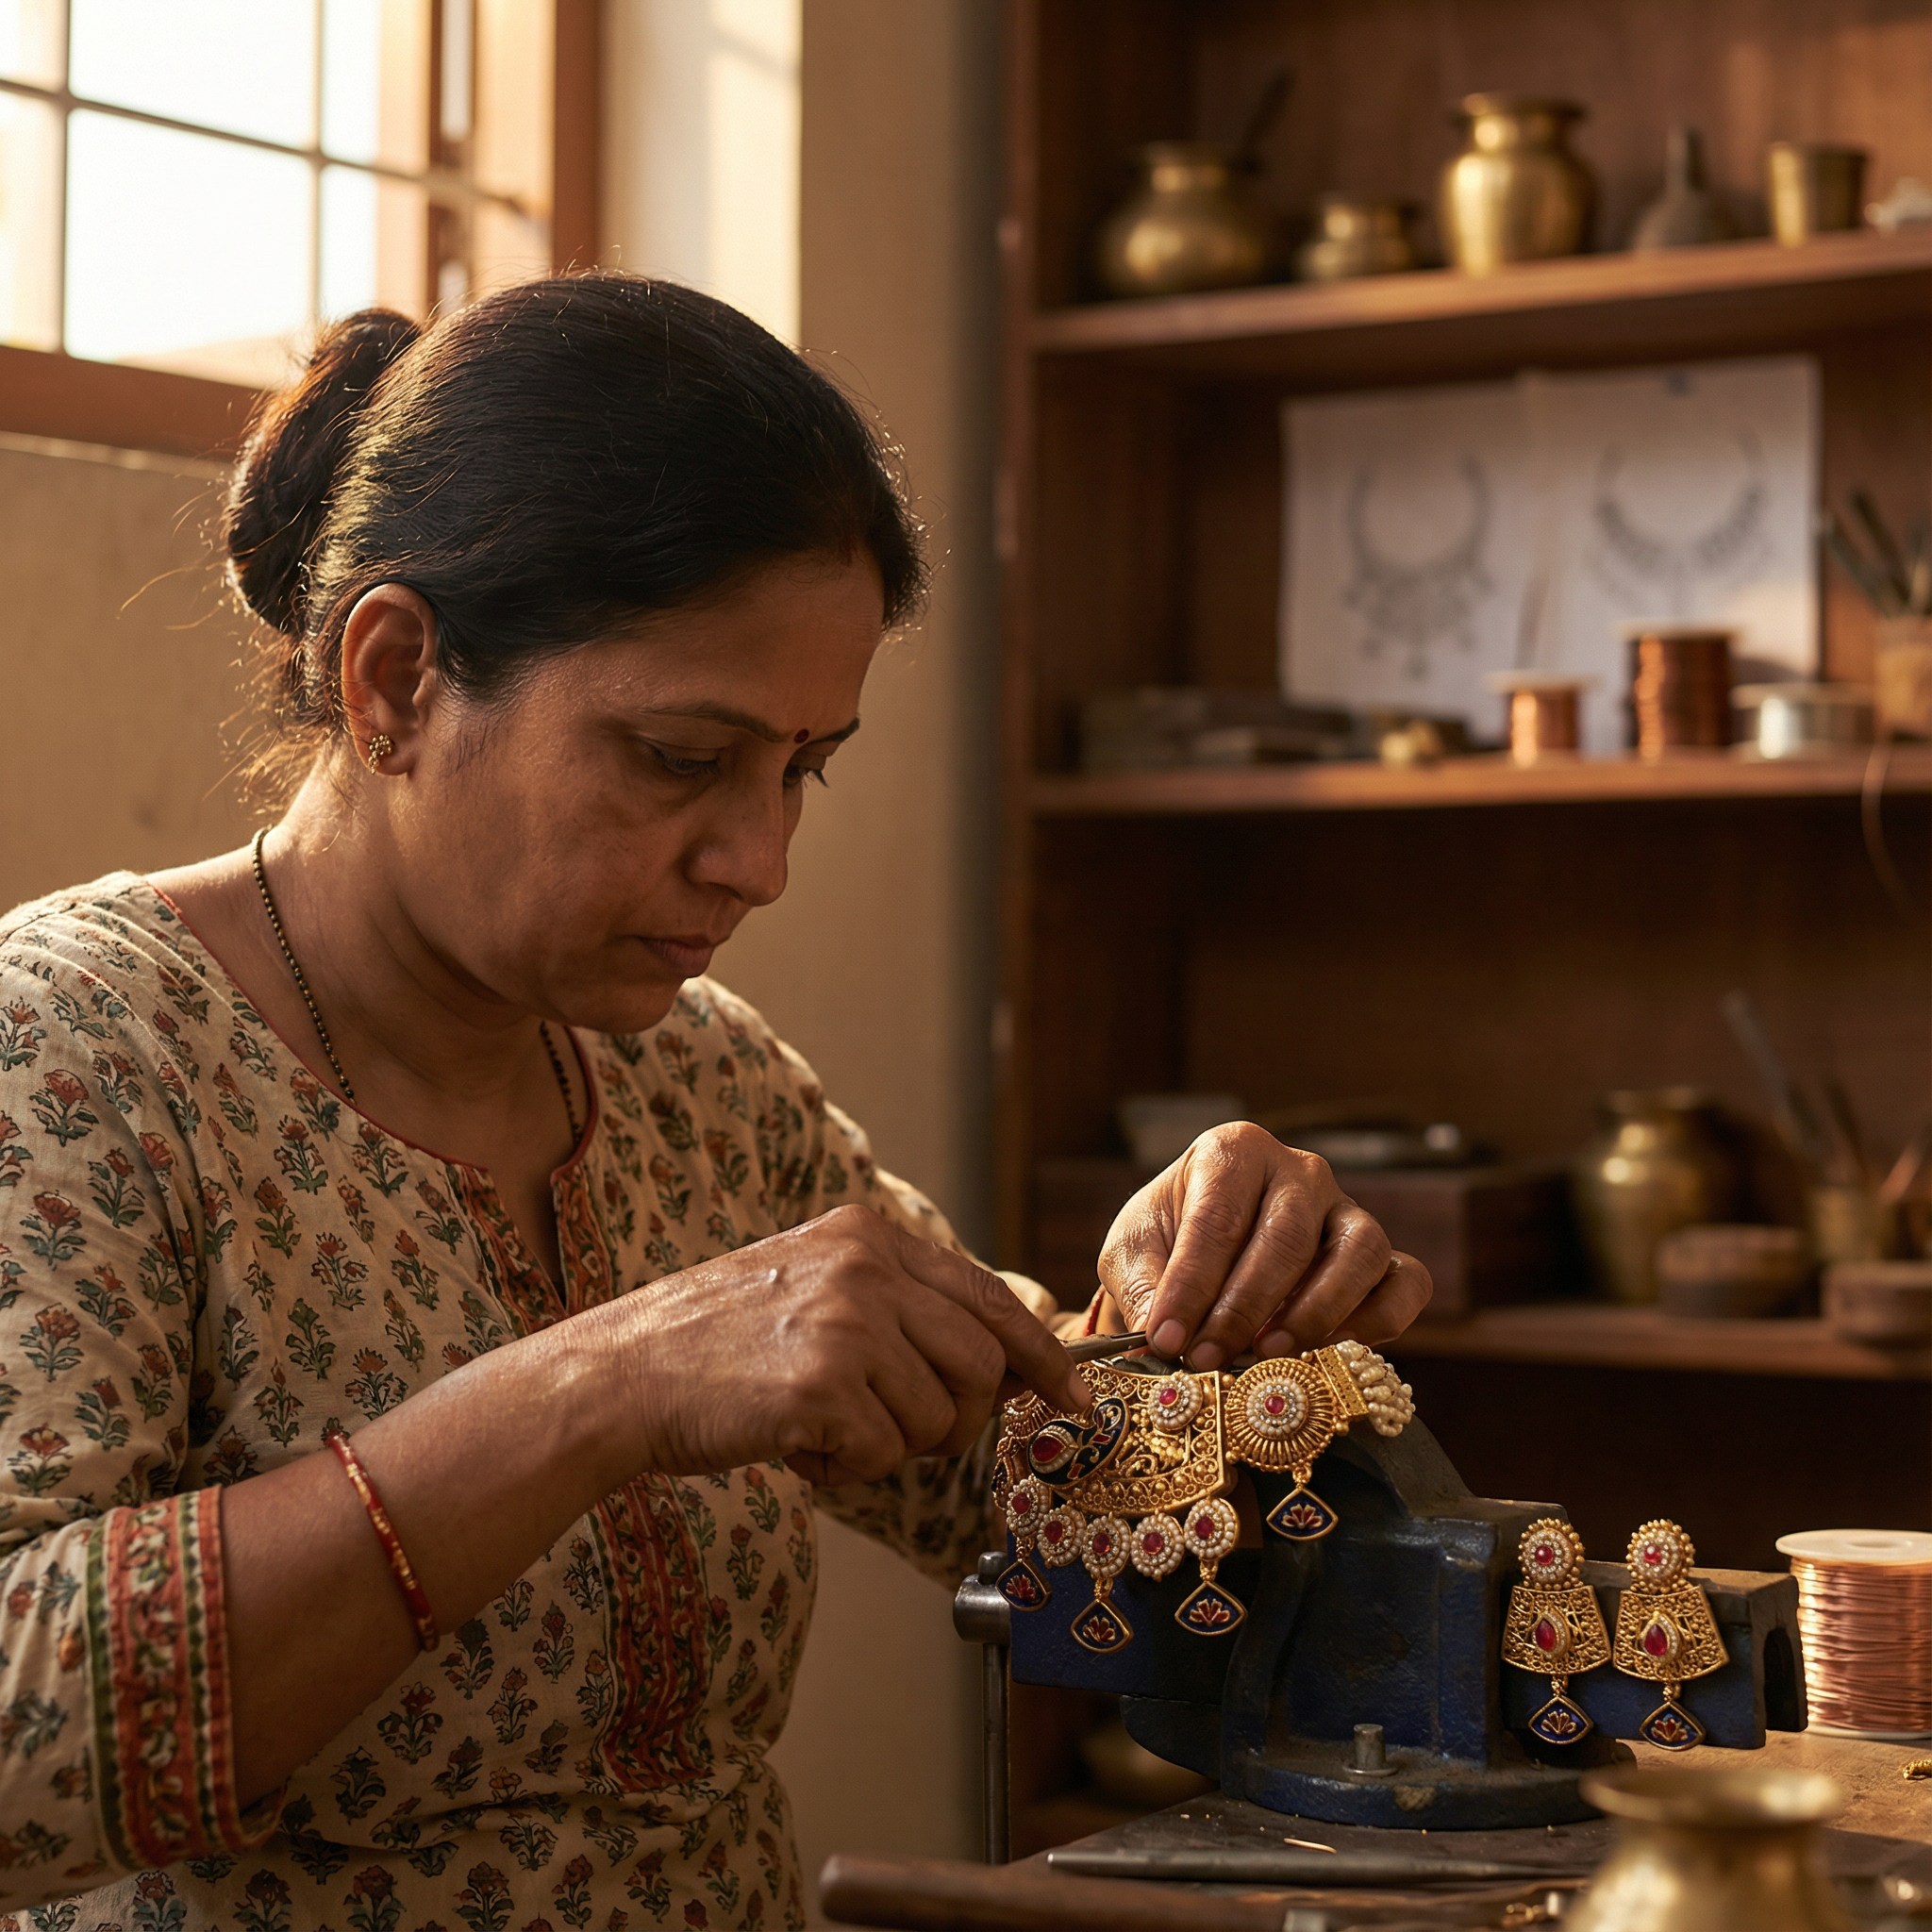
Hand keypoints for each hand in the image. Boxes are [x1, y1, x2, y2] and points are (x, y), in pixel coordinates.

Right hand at [618, 1205, 1090, 1484]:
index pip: (989, 1296)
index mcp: (869, 1235)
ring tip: (823, 1423)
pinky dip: (846, 1467)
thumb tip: (1001, 1363)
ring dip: (889, 1445)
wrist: (622, 1373)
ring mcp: (846, 1324)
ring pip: (939, 1419)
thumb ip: (901, 1305)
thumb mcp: (816, 1285)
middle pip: (980, 1367)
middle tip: (895, 1431)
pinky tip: (796, 1442)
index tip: (1075, 1396)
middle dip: (957, 1419)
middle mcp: (866, 1267)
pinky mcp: (822, 1387)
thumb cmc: (718, 1343)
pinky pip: (883, 1454)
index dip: (1042, 1354)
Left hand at [1098, 1123, 1430, 1368]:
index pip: (1218, 1218)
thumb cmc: (1167, 1241)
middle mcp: (1300, 1171)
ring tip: (1268, 1356)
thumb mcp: (1134, 1252)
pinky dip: (1378, 1321)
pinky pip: (1406, 1281)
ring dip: (1314, 1313)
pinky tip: (1328, 1352)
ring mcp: (1348, 1210)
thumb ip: (1145, 1287)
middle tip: (1206, 1360)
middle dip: (1243, 1309)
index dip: (1191, 1285)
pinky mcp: (1383, 1255)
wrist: (1201, 1251)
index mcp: (1234, 1151)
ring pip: (1357, 1252)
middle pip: (1285, 1238)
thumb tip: (1161, 1337)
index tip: (1167, 1338)